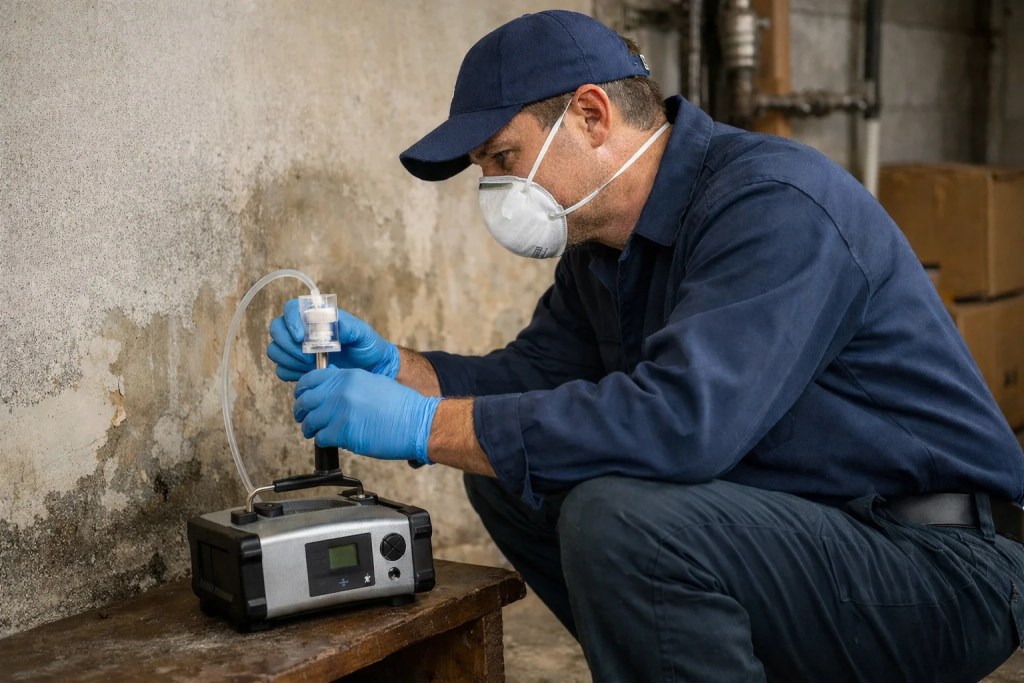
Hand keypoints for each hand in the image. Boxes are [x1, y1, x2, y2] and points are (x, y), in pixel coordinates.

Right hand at [267, 299, 399, 380]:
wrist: (370, 369)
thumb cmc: (367, 347)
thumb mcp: (363, 335)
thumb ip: (348, 328)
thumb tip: (332, 323)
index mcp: (315, 316)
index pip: (291, 309)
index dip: (291, 321)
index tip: (301, 337)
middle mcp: (302, 330)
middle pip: (276, 329)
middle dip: (288, 344)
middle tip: (307, 356)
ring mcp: (296, 350)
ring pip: (275, 350)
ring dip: (289, 359)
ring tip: (312, 365)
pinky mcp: (295, 368)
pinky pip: (281, 370)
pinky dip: (292, 373)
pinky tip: (309, 374)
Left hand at [293, 367, 440, 463]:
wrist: (417, 422)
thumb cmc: (401, 406)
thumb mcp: (373, 382)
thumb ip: (349, 384)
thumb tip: (330, 392)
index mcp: (348, 376)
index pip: (310, 379)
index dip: (302, 391)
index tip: (302, 399)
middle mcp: (341, 391)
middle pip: (306, 401)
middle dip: (301, 412)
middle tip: (304, 419)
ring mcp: (341, 411)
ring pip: (311, 421)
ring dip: (311, 429)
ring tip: (316, 432)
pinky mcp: (344, 432)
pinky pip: (321, 438)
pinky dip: (323, 441)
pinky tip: (332, 440)